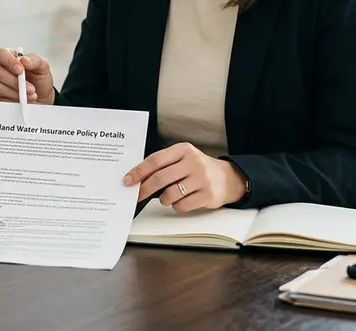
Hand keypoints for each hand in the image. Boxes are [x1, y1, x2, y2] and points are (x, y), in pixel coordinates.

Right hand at [0, 47, 54, 104]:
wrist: (42, 99)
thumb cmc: (39, 81)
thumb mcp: (43, 68)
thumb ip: (35, 61)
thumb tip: (24, 60)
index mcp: (10, 57)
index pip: (1, 53)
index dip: (9, 61)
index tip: (20, 70)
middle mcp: (0, 69)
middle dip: (15, 81)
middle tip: (30, 87)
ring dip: (15, 92)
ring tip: (29, 95)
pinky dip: (12, 100)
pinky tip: (21, 100)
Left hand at [122, 143, 247, 212]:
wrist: (227, 178)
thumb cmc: (198, 168)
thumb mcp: (182, 158)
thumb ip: (163, 164)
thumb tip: (137, 178)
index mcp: (184, 150)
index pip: (155, 160)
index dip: (139, 172)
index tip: (128, 180)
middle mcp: (193, 162)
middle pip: (160, 178)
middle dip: (144, 189)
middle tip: (137, 195)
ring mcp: (202, 179)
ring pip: (170, 194)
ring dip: (163, 199)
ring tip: (168, 196)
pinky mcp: (207, 195)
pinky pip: (181, 205)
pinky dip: (176, 205)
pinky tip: (182, 200)